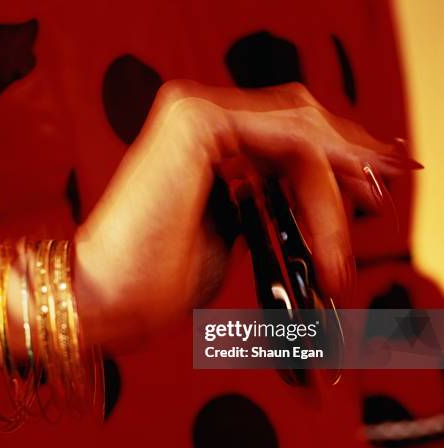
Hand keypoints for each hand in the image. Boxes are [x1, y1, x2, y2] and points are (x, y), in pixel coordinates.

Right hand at [74, 80, 417, 344]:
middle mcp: (196, 115)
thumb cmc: (155, 278)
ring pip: (302, 131)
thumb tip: (307, 202)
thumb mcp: (231, 233)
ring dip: (339, 177)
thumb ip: (264, 204)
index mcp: (201, 138)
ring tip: (357, 218)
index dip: (332, 155)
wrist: (105, 297)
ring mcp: (194, 113)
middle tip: (379, 191)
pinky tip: (333, 216)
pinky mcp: (196, 123)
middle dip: (348, 157)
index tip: (366, 186)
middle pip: (301, 119)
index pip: (284, 130)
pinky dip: (321, 182)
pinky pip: (289, 143)